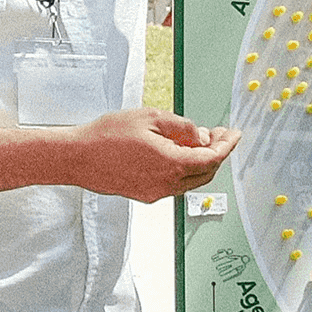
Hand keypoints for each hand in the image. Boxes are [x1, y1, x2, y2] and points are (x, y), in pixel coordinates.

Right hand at [65, 110, 236, 202]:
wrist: (77, 157)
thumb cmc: (106, 136)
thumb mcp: (150, 117)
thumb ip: (182, 126)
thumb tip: (199, 136)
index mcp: (172, 164)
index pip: (213, 158)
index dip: (227, 145)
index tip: (234, 135)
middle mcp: (167, 184)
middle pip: (206, 172)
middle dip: (216, 153)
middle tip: (216, 134)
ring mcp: (155, 192)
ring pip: (190, 180)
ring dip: (198, 162)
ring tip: (194, 141)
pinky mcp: (144, 194)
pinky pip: (173, 184)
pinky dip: (182, 169)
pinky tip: (174, 152)